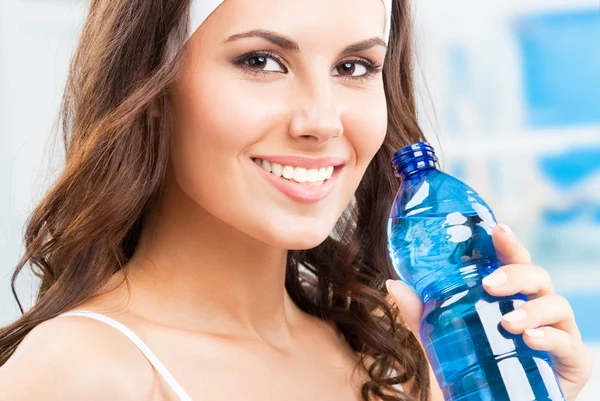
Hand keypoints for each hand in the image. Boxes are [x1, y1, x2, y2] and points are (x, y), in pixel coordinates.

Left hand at [386, 224, 594, 400]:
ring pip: (556, 305)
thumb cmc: (477, 362)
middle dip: (516, 274)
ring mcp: (558, 331)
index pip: (514, 261)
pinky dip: (550, 337)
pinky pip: (568, 343)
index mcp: (511, 295)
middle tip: (490, 284)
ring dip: (532, 310)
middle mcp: (537, 307)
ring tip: (507, 322)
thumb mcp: (442, 336)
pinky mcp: (573, 360)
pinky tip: (529, 339)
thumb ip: (421, 313)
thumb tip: (394, 284)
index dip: (509, 243)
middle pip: (537, 277)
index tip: (497, 229)